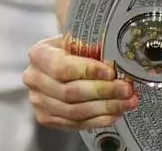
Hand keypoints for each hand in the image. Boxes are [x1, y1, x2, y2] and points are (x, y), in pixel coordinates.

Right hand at [23, 34, 139, 129]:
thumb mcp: (81, 38)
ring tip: (126, 102)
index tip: (110, 72)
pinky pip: (75, 123)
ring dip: (105, 108)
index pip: (62, 67)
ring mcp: (39, 101)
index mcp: (39, 54)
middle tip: (126, 89)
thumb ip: (94, 47)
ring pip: (74, 111)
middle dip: (103, 92)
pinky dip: (98, 119)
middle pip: (70, 92)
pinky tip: (114, 113)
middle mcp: (34, 79)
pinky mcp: (47, 117)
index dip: (88, 71)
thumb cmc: (74, 47)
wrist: (63, 58)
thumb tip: (118, 59)